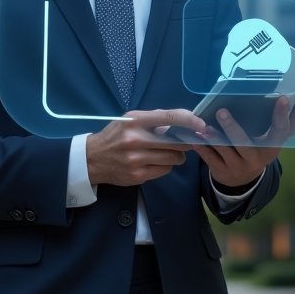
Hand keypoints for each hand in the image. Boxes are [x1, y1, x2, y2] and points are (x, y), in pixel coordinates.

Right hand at [86, 108, 203, 186]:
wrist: (92, 159)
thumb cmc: (116, 135)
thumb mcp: (130, 120)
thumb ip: (155, 119)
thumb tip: (184, 120)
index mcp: (135, 121)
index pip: (170, 118)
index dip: (190, 121)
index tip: (202, 125)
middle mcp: (136, 139)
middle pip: (176, 142)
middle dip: (184, 143)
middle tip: (184, 142)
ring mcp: (136, 159)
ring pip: (173, 158)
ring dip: (176, 156)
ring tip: (165, 152)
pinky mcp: (138, 175)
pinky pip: (165, 171)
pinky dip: (165, 166)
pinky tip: (154, 162)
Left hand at [193, 83, 294, 190]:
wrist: (244, 178)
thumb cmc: (263, 144)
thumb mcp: (277, 132)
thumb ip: (293, 112)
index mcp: (275, 144)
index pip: (283, 128)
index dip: (283, 114)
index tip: (283, 98)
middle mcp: (260, 156)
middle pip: (246, 142)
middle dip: (233, 128)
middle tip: (222, 111)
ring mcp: (241, 166)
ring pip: (225, 151)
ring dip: (213, 138)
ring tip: (203, 127)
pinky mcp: (223, 171)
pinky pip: (210, 159)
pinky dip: (201, 148)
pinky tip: (193, 137)